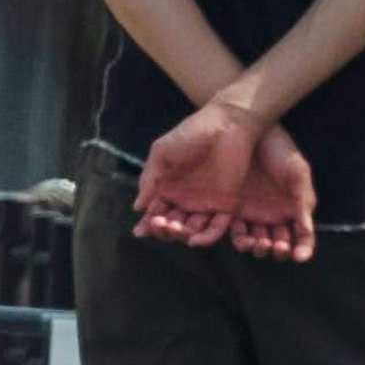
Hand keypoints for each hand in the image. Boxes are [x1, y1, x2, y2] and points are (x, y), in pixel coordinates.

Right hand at [133, 95, 265, 248]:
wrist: (226, 125)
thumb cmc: (191, 134)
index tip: (140, 232)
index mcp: (168, 187)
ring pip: (191, 230)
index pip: (155, 212)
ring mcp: (205, 203)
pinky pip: (215, 227)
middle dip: (162, 230)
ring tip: (174, 229)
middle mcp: (185, 199)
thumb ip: (149, 178)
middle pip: (171, 225)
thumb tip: (138, 207)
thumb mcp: (162, 152)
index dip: (147, 224)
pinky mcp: (226, 205)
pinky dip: (206, 237)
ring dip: (180, 235)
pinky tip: (194, 239)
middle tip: (160, 225)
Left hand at [223, 121, 315, 262]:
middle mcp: (272, 216)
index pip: (301, 238)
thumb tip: (307, 231)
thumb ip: (303, 202)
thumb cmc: (280, 150)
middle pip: (277, 244)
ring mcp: (251, 214)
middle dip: (277, 249)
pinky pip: (234, 230)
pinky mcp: (230, 209)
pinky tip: (240, 236)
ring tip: (257, 244)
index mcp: (293, 209)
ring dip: (257, 247)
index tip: (298, 256)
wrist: (249, 131)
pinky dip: (237, 238)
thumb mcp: (298, 172)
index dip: (301, 249)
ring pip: (255, 241)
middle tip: (275, 247)